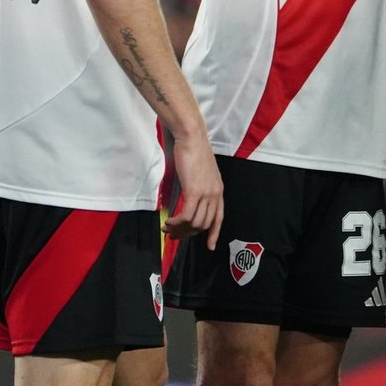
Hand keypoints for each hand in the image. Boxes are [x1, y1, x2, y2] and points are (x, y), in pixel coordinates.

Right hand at [166, 133, 224, 250]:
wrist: (192, 138)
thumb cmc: (193, 152)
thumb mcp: (199, 174)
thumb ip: (198, 188)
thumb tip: (189, 201)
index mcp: (218, 190)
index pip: (219, 218)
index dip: (214, 234)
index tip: (209, 246)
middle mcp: (215, 194)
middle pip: (204, 224)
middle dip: (187, 234)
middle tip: (173, 235)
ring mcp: (206, 193)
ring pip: (195, 223)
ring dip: (179, 229)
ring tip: (167, 228)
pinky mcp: (195, 191)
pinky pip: (186, 216)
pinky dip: (177, 222)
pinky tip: (168, 221)